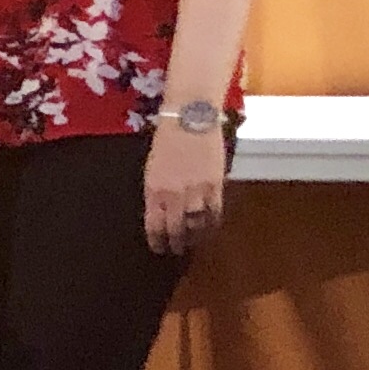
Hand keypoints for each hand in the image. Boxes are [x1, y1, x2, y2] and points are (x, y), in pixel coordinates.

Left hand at [144, 121, 227, 253]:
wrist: (189, 119)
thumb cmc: (167, 141)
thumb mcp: (152, 168)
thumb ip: (156, 192)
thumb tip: (160, 212)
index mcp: (154, 190)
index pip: (154, 225)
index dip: (157, 241)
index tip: (158, 248)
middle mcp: (174, 195)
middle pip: (176, 229)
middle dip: (175, 243)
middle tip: (176, 250)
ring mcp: (196, 191)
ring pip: (197, 225)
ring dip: (195, 237)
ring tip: (193, 242)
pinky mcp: (216, 184)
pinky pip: (215, 212)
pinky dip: (212, 223)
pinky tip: (210, 228)